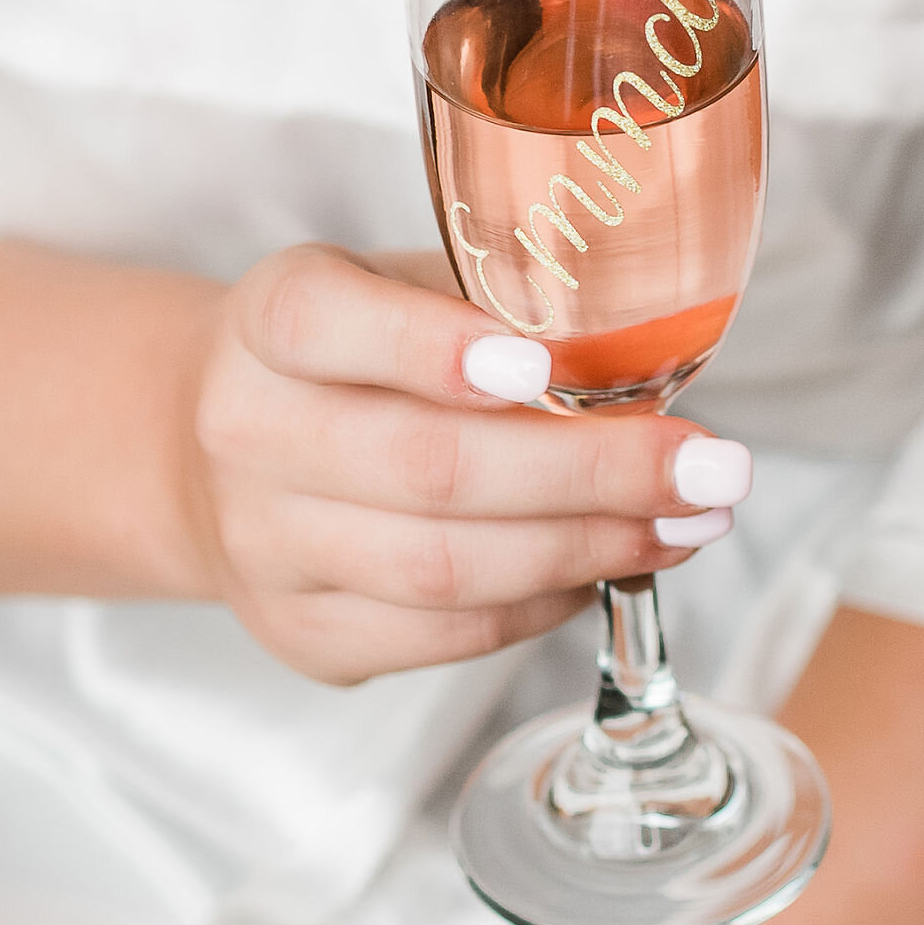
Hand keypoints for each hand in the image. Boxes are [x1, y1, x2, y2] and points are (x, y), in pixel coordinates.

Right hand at [181, 244, 751, 682]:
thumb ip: (498, 302)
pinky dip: (544, 605)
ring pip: (443, 569)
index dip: (433, 350)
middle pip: (425, 468)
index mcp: (268, 320)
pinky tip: (608, 565)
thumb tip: (653, 345)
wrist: (214, 456)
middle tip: (709, 469)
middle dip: (590, 475)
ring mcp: (265, 547)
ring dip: (588, 550)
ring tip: (689, 524)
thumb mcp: (401, 288)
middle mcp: (246, 433)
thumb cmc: (354, 357)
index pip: (327, 326)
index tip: (541, 369)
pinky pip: (445, 636)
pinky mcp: (302, 634)